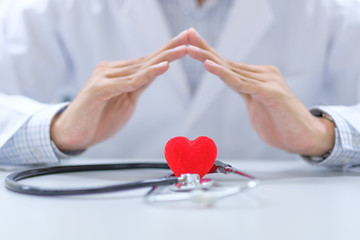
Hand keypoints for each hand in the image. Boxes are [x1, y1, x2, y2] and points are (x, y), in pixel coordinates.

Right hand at [51, 31, 188, 151]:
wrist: (72, 135)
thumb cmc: (97, 119)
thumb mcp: (125, 102)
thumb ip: (136, 87)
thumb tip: (152, 75)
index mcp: (118, 73)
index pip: (147, 61)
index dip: (167, 52)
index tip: (186, 43)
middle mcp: (111, 70)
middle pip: (146, 59)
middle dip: (170, 48)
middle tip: (190, 36)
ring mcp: (104, 78)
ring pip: (140, 68)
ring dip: (164, 58)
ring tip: (184, 49)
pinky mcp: (98, 89)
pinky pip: (128, 82)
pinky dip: (147, 75)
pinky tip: (162, 68)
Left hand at [187, 28, 334, 155]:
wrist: (306, 138)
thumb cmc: (282, 125)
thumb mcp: (257, 106)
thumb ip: (247, 94)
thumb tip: (237, 86)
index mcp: (257, 78)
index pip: (228, 65)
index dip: (209, 54)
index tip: (192, 45)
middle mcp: (262, 74)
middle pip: (227, 62)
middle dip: (204, 48)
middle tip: (187, 35)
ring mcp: (267, 81)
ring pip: (231, 70)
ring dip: (208, 58)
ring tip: (190, 49)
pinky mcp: (270, 92)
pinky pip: (242, 83)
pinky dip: (224, 74)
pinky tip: (209, 66)